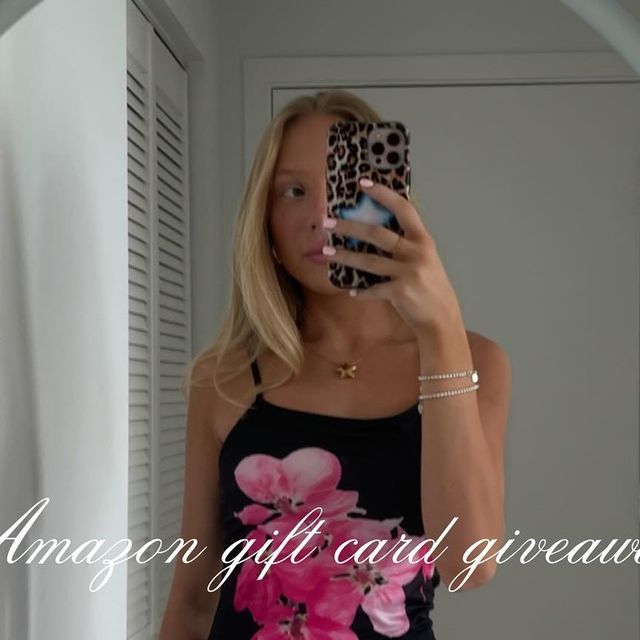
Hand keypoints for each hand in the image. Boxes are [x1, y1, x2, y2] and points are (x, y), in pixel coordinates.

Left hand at [322, 178, 463, 335]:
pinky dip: (360, 291)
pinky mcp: (400, 292)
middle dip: (349, 227)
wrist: (442, 317)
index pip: (403, 209)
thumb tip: (371, 233)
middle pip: (376, 234)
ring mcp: (408, 272)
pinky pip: (372, 289)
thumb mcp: (424, 259)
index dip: (383, 194)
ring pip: (368, 261)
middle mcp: (417, 252)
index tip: (363, 183)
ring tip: (326, 252)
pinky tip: (352, 292)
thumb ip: (405, 245)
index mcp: (423, 240)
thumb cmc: (429, 286)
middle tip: (327, 223)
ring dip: (344, 256)